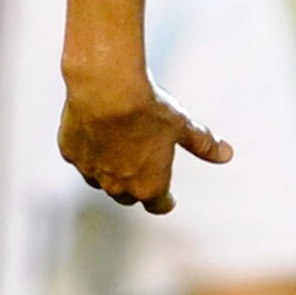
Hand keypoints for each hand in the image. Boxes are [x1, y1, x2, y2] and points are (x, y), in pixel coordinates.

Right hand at [59, 78, 232, 214]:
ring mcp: (91, 172)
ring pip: (102, 181)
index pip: (158, 206)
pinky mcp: (71, 154)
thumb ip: (203, 144)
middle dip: (136, 185)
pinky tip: (97, 135)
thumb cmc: (146, 108)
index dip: (164, 202)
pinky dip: (89, 152)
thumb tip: (224, 153)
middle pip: (128, 197)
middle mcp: (118, 186)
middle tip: (143, 167)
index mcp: (149, 185)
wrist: (107, 88)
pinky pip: (81, 160)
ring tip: (119, 148)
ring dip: (111, 172)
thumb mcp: (183, 126)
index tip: (167, 199)